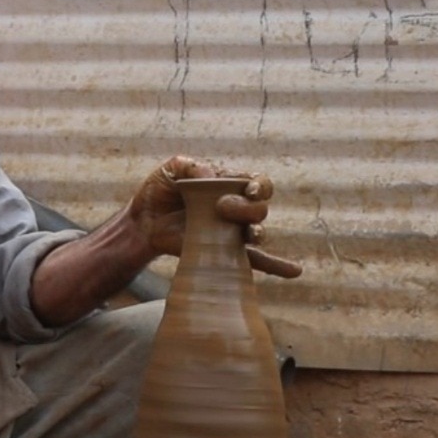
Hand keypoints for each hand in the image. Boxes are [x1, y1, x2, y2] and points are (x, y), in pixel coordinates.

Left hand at [130, 155, 301, 278]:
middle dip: (247, 208)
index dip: (259, 186)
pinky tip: (294, 271)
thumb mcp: (172, 169)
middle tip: (221, 208)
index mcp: (229, 185)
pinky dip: (276, 266)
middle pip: (260, 209)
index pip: (258, 183)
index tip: (248, 190)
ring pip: (258, 233)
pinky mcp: (224, 254)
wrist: (143, 221)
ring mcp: (231, 233)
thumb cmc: (160, 191)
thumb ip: (192, 166)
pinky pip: (256, 262)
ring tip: (247, 234)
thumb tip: (212, 175)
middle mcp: (236, 208)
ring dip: (257, 232)